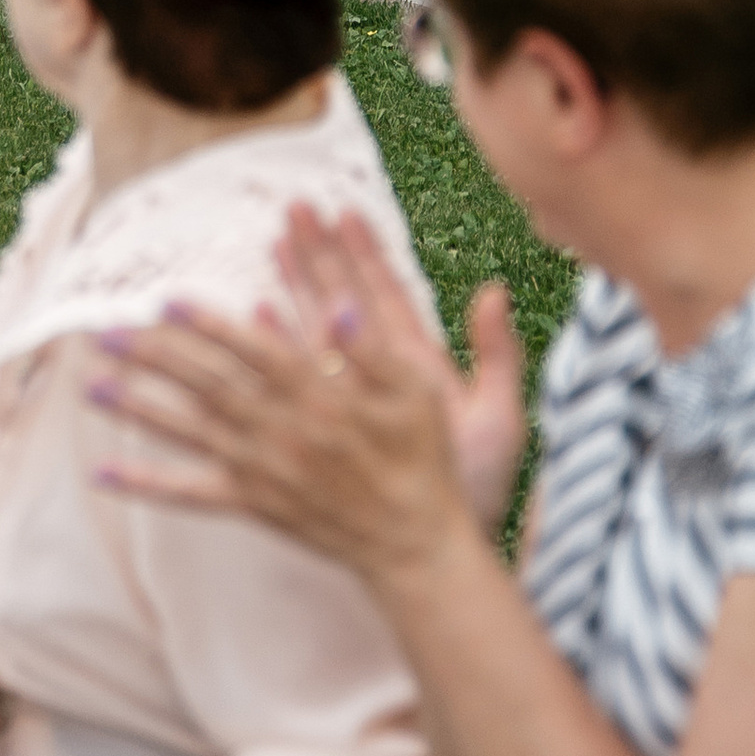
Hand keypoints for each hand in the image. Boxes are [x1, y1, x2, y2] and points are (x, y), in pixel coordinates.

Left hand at [87, 213, 495, 589]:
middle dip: (154, 357)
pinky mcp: (254, 503)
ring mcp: (262, 470)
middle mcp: (280, 431)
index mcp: (319, 396)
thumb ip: (373, 348)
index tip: (167, 300)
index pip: (253, 352)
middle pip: (206, 386)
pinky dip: (147, 483)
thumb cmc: (419, 457)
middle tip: (105, 332)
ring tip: (91, 385)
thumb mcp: (416, 390)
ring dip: (137, 408)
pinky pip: (191, 494)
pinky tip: (105, 472)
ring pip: (189, 432)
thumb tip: (340, 306)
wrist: (411, 540)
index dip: (209, 325)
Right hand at [269, 210, 526, 533]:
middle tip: (295, 209)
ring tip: (271, 246)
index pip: (384, 296)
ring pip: (315, 333)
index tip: (344, 212)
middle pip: (343, 302)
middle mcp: (379, 376)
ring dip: (294, 289)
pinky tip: (255, 318)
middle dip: (321, 254)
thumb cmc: (478, 487)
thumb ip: (498, 353)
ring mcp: (351, 399)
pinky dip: (276, 348)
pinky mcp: (333, 427)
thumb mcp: (499, 416)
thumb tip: (496, 290)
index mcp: (415, 366)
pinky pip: (296, 382)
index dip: (365, 254)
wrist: (450, 547)